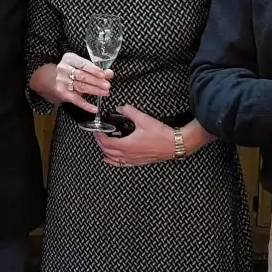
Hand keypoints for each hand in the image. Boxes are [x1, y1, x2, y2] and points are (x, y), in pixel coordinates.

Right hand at [32, 53, 110, 112]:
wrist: (47, 78)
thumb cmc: (68, 70)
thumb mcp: (78, 65)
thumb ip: (94, 69)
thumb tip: (110, 73)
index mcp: (69, 59)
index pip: (83, 64)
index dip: (94, 70)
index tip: (104, 75)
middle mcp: (64, 69)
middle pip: (83, 76)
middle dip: (96, 81)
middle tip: (108, 85)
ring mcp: (62, 82)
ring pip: (81, 87)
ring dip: (94, 91)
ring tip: (105, 93)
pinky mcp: (62, 93)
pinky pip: (76, 100)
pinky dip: (86, 105)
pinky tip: (95, 109)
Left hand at [96, 106, 212, 167]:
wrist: (175, 144)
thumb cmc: (161, 134)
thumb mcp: (144, 119)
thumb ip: (129, 111)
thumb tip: (120, 107)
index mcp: (126, 145)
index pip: (106, 142)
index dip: (99, 136)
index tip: (96, 130)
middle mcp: (128, 155)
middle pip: (107, 151)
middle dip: (100, 143)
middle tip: (98, 135)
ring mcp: (133, 160)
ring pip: (114, 159)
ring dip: (106, 152)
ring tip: (102, 146)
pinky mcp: (139, 162)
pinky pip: (122, 164)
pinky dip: (114, 162)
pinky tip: (111, 160)